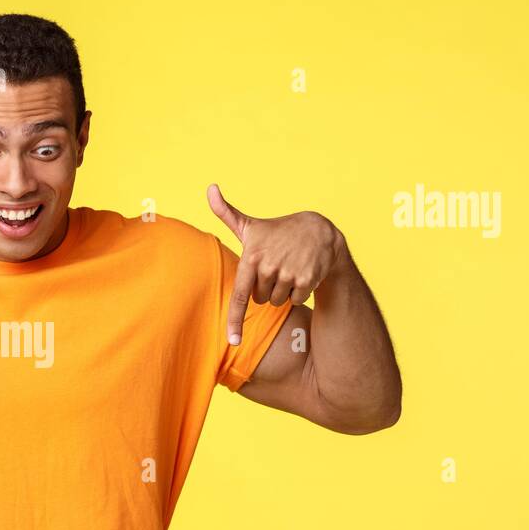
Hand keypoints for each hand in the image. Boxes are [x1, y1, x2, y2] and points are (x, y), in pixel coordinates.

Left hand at [206, 183, 342, 345]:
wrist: (319, 230)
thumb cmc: (277, 232)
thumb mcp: (251, 225)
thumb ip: (226, 213)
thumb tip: (209, 188)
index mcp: (252, 257)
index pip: (240, 295)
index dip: (235, 320)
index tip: (233, 341)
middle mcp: (269, 266)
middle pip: (260, 299)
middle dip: (266, 288)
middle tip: (275, 267)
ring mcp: (289, 273)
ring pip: (277, 301)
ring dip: (282, 290)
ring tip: (288, 268)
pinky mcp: (308, 279)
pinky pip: (295, 300)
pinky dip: (298, 292)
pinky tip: (302, 273)